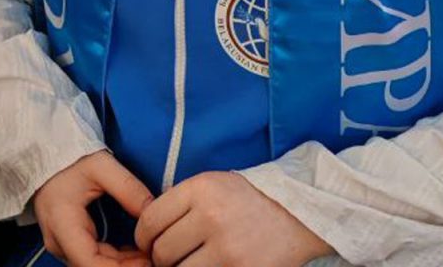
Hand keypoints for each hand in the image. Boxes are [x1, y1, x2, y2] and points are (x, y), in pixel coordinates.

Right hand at [34, 150, 152, 265]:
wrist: (48, 156)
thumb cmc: (72, 159)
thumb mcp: (102, 166)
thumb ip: (128, 188)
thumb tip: (154, 210)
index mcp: (62, 224)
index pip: (90, 262)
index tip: (146, 261)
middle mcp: (59, 242)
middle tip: (155, 257)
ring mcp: (62, 245)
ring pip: (94, 265)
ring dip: (122, 265)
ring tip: (150, 254)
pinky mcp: (69, 243)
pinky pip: (93, 258)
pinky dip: (114, 259)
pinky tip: (136, 252)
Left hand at [134, 171, 332, 266]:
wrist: (298, 212)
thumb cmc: (251, 198)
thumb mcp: (216, 185)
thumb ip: (183, 202)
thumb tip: (148, 230)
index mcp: (201, 188)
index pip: (150, 219)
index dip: (143, 236)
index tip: (149, 243)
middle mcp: (211, 214)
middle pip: (161, 251)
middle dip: (162, 258)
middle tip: (173, 257)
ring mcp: (226, 247)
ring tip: (193, 262)